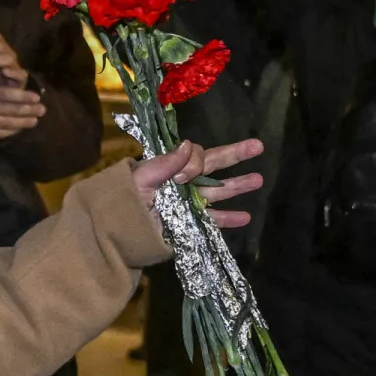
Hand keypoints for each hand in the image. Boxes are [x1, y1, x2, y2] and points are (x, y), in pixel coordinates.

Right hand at [0, 62, 44, 140]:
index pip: (5, 95)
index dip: (22, 96)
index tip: (37, 97)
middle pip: (8, 111)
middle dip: (27, 111)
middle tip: (43, 110)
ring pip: (4, 125)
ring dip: (21, 123)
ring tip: (35, 121)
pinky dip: (8, 132)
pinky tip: (18, 129)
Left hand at [132, 140, 264, 229]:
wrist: (116, 230)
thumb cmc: (124, 199)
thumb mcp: (140, 178)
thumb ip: (164, 163)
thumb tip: (188, 145)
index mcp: (172, 166)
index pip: (196, 156)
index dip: (195, 163)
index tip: (183, 178)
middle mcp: (184, 182)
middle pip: (214, 165)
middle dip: (235, 155)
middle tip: (258, 146)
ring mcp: (189, 202)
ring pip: (218, 191)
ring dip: (239, 185)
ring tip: (259, 180)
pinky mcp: (190, 223)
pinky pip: (212, 220)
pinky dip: (228, 219)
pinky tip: (245, 216)